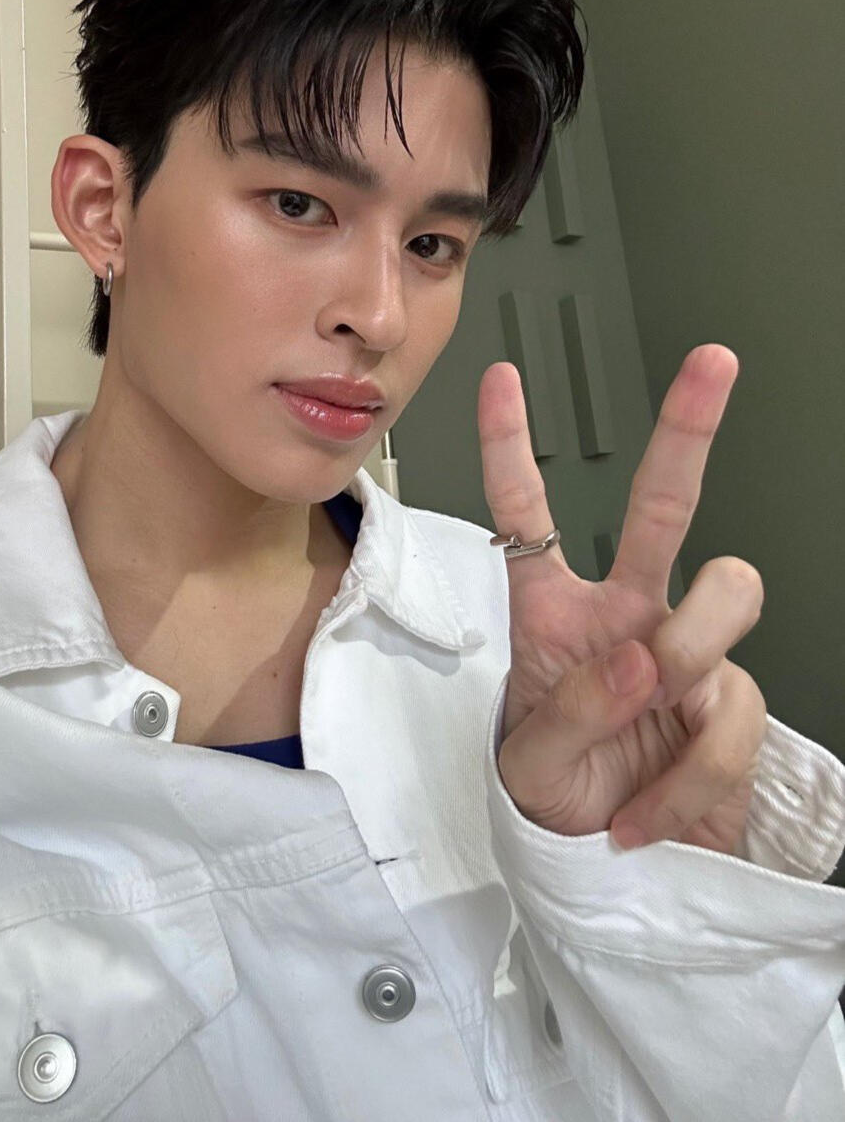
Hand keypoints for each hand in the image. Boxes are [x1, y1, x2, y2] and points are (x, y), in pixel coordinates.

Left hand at [480, 344, 766, 852]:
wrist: (608, 867)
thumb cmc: (554, 799)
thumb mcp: (527, 765)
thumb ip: (572, 711)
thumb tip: (644, 657)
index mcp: (553, 612)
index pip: (527, 514)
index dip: (511, 445)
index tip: (501, 378)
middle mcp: (626, 613)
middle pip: (662, 505)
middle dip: (687, 429)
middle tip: (711, 366)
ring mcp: (685, 652)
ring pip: (728, 592)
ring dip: (694, 650)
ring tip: (652, 712)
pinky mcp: (730, 703)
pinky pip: (733, 713)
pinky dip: (690, 776)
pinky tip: (650, 811)